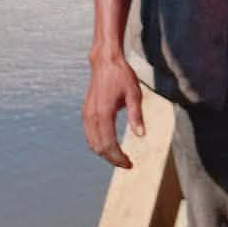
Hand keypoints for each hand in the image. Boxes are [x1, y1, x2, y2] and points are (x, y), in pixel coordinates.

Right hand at [82, 53, 144, 168]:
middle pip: (99, 147)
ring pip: (92, 142)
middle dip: (112, 158)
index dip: (118, 157)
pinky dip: (98, 144)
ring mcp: (87, 114)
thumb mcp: (134, 95)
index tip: (129, 164)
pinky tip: (109, 146)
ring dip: (104, 153)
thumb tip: (141, 135)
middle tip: (126, 164)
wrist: (105, 63)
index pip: (109, 144)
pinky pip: (90, 134)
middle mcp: (92, 116)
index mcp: (104, 113)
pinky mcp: (86, 112)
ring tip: (119, 158)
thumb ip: (136, 116)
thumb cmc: (122, 77)